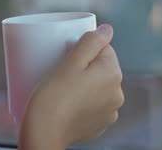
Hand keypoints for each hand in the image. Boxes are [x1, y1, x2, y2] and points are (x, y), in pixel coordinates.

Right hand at [18, 25, 123, 148]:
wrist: (44, 134)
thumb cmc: (53, 96)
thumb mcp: (70, 62)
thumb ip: (91, 42)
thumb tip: (108, 29)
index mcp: (113, 74)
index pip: (103, 48)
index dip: (83, 47)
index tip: (65, 55)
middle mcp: (117, 94)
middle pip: (101, 67)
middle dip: (84, 65)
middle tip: (60, 69)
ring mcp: (110, 112)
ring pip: (97, 85)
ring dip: (84, 82)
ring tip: (62, 86)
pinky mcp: (99, 124)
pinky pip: (93, 103)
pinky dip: (83, 100)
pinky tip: (68, 102)